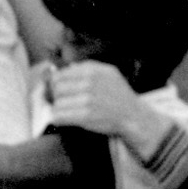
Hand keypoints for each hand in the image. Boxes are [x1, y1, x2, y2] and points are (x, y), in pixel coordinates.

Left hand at [49, 60, 167, 151]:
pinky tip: (62, 119)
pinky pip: (60, 116)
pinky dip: (58, 119)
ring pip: (57, 103)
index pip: (61, 75)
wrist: (133, 115)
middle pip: (57, 88)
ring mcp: (88, 100)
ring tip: (63, 111)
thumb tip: (67, 68)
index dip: (55, 83)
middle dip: (54, 96)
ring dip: (57, 109)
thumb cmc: (119, 96)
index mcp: (93, 70)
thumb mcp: (108, 73)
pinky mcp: (86, 116)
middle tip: (58, 102)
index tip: (56, 90)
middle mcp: (90, 83)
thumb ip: (88, 69)